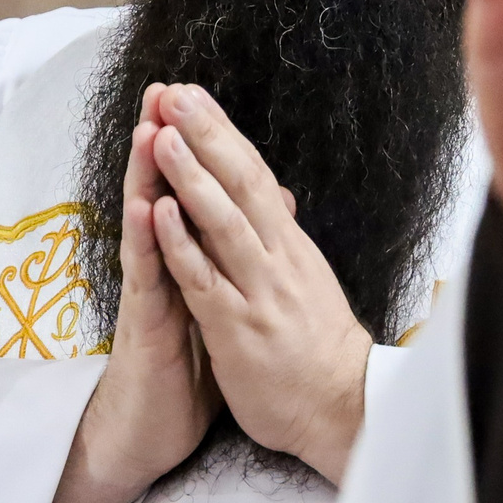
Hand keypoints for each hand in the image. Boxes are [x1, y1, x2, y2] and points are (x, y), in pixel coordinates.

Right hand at [50, 86, 218, 502]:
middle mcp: (165, 269)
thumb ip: (220, 267)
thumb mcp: (212, 311)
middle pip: (163, 193)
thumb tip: (250, 226)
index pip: (191, 195)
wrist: (150, 434)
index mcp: (189, 263)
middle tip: (164, 89)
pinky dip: (147, 241)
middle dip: (165, 142)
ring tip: (148, 128)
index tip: (200, 99)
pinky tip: (146, 206)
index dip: (197, 150)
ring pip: (147, 225)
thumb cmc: (182, 374)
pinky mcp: (145, 327)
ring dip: (146, 176)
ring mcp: (151, 295)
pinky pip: (147, 279)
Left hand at [149, 84, 370, 484]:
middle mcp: (277, 258)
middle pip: (241, 184)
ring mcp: (257, 291)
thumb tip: (279, 196)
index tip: (192, 95)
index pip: (254, 175)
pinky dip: (182, 244)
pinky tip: (160, 214)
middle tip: (175, 94)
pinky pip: (205, 279)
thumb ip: (284, 239)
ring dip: (192, 177)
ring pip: (223, 223)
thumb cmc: (319, 348)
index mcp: (290, 245)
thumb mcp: (307, 281)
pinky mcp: (237, 328)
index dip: (221, 133)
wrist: (342, 408)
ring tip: (164, 137)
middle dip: (206, 135)